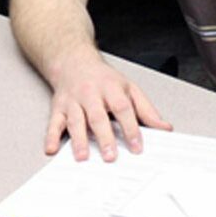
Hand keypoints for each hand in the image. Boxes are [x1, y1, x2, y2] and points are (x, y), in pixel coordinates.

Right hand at [46, 49, 171, 161]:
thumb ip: (146, 109)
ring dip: (78, 139)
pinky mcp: (58, 107)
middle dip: (104, 136)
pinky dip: (51, 136)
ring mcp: (73, 101)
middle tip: (110, 156)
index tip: (137, 146)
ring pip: (75, 120)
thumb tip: (164, 128)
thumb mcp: (128, 88)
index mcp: (110, 88)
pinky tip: (51, 148)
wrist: (73, 60)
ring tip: (82, 156)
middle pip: (97, 116)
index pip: (122, 108)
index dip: (130, 127)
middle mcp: (90, 94)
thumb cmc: (103, 78)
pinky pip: (54, 122)